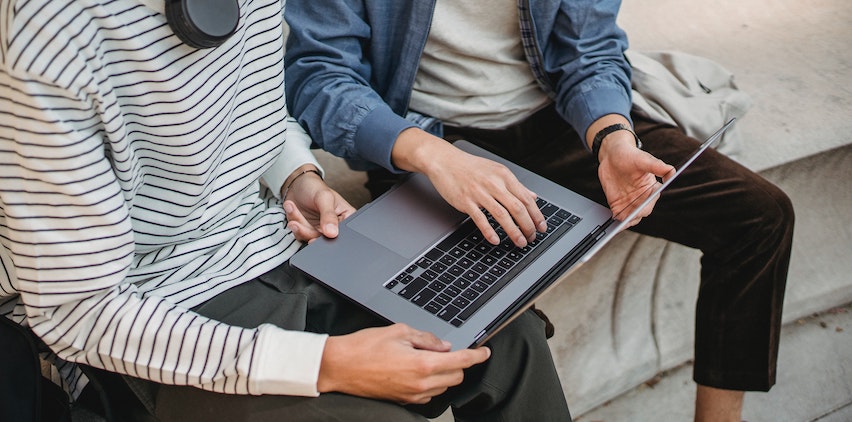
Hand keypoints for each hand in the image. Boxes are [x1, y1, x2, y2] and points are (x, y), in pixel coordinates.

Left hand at [282, 166, 355, 242]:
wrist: (297, 184)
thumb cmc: (314, 187)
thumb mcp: (324, 197)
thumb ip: (329, 215)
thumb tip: (332, 233)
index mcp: (346, 217)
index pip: (342, 233)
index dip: (331, 235)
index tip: (318, 233)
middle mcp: (335, 226)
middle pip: (324, 238)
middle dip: (308, 229)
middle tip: (297, 222)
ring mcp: (321, 230)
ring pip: (310, 237)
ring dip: (298, 224)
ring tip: (291, 207)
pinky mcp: (308, 231)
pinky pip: (300, 235)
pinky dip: (293, 223)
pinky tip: (291, 209)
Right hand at [317, 323, 490, 403]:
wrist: (339, 367)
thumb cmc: (363, 348)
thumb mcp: (398, 331)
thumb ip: (426, 338)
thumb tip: (443, 344)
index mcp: (422, 364)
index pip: (461, 361)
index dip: (477, 355)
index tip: (485, 352)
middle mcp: (420, 384)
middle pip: (456, 376)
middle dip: (458, 363)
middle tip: (446, 349)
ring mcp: (412, 395)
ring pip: (443, 386)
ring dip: (443, 373)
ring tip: (425, 357)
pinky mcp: (403, 400)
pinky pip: (428, 394)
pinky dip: (430, 382)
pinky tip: (417, 370)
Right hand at [392, 129, 546, 246]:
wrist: (445, 161)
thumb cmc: (470, 167)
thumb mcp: (497, 171)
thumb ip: (515, 185)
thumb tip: (533, 197)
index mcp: (504, 176)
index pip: (526, 198)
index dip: (536, 215)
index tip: (541, 227)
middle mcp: (494, 183)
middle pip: (517, 208)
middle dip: (528, 226)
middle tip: (531, 237)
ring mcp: (479, 192)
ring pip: (502, 215)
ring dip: (513, 231)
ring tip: (520, 242)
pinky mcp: (465, 201)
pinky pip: (480, 219)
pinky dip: (489, 231)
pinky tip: (495, 240)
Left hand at [596, 132, 674, 227]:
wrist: (611, 155)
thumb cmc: (629, 155)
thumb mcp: (643, 158)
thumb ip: (657, 166)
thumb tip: (672, 172)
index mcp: (652, 188)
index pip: (652, 200)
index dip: (647, 205)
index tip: (641, 208)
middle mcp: (642, 197)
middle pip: (642, 212)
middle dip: (636, 215)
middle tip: (628, 216)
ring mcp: (630, 202)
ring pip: (631, 217)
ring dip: (627, 222)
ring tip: (620, 224)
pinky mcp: (618, 205)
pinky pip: (620, 217)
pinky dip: (618, 222)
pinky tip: (613, 224)